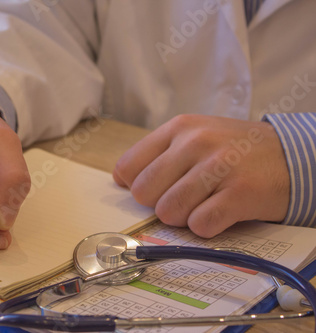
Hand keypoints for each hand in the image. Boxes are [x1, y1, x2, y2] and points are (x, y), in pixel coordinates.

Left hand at [113, 114, 289, 237]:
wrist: (293, 155)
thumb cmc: (236, 150)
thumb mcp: (197, 136)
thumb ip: (159, 154)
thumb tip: (122, 179)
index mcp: (179, 128)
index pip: (128, 167)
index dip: (135, 186)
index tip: (152, 191)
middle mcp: (195, 143)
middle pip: (144, 193)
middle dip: (160, 203)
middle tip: (183, 198)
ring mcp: (218, 167)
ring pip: (169, 211)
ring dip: (183, 217)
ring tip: (204, 204)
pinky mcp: (239, 193)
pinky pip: (200, 225)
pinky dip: (206, 227)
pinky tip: (219, 214)